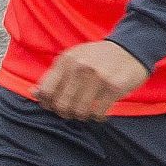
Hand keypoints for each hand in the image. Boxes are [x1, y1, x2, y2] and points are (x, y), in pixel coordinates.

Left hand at [35, 40, 150, 120]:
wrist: (131, 48)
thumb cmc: (99, 57)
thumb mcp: (74, 59)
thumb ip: (54, 76)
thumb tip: (34, 93)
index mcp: (66, 60)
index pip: (46, 92)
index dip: (48, 104)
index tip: (57, 105)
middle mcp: (79, 68)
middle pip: (62, 105)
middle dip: (66, 112)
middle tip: (74, 110)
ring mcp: (97, 77)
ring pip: (79, 111)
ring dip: (83, 116)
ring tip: (88, 111)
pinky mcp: (113, 87)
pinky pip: (98, 113)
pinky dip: (98, 117)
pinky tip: (101, 111)